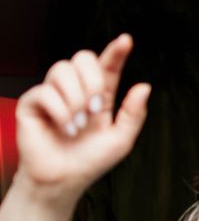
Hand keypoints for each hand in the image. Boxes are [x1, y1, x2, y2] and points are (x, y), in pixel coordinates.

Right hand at [14, 34, 149, 198]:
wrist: (64, 179)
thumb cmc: (90, 161)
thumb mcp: (121, 140)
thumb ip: (133, 114)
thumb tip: (144, 86)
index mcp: (99, 97)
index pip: (107, 67)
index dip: (116, 52)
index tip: (126, 41)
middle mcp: (76, 91)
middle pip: (82, 58)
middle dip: (93, 80)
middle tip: (96, 108)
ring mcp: (53, 94)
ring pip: (62, 70)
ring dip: (76, 99)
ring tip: (77, 125)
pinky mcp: (32, 102)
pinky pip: (45, 91)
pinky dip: (59, 111)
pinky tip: (64, 128)